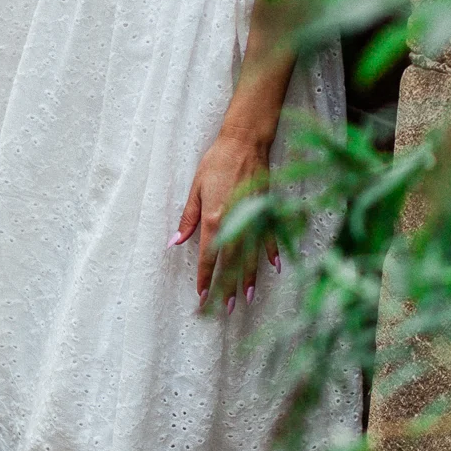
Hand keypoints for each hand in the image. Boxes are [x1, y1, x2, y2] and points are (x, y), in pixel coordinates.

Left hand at [172, 128, 278, 310]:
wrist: (244, 142)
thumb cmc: (217, 162)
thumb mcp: (196, 189)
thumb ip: (188, 218)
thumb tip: (175, 241)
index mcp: (214, 218)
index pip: (208, 256)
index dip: (205, 276)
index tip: (202, 294)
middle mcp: (235, 222)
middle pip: (231, 262)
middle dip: (228, 285)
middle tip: (226, 308)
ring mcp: (253, 217)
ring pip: (251, 255)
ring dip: (249, 277)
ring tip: (248, 297)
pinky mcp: (266, 209)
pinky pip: (270, 236)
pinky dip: (272, 252)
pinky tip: (275, 268)